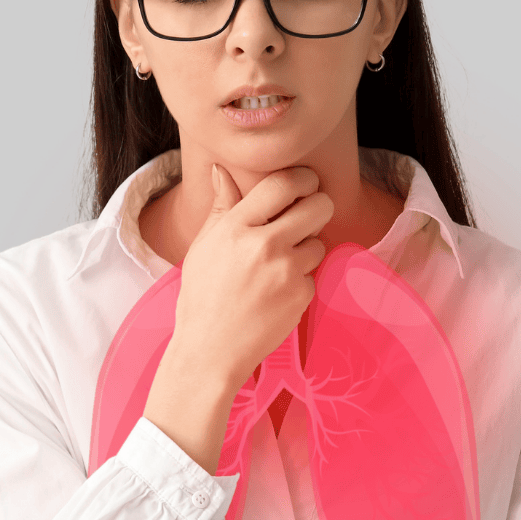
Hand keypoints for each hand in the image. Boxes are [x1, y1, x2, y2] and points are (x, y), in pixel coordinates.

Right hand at [143, 166, 331, 471]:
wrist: (210, 350)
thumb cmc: (202, 297)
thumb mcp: (204, 246)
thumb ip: (221, 207)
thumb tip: (221, 170)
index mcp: (236, 227)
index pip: (283, 183)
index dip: (302, 178)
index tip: (305, 183)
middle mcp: (263, 244)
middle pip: (318, 205)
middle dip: (318, 206)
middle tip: (308, 214)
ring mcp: (285, 271)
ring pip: (318, 241)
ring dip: (306, 248)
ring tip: (279, 265)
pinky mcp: (301, 295)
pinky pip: (312, 274)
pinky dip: (299, 280)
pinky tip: (275, 293)